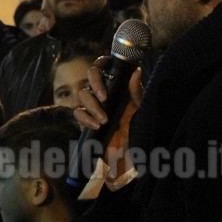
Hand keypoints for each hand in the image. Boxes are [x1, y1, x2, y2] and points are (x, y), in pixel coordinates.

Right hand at [72, 56, 143, 177]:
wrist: (132, 158)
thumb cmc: (141, 133)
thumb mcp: (142, 112)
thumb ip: (137, 93)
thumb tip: (136, 71)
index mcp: (119, 87)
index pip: (106, 67)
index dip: (102, 62)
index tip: (104, 65)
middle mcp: (106, 93)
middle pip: (91, 76)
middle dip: (95, 84)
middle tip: (105, 98)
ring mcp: (95, 106)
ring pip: (83, 94)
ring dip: (92, 105)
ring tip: (104, 120)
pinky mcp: (86, 121)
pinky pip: (78, 113)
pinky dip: (85, 118)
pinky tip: (96, 126)